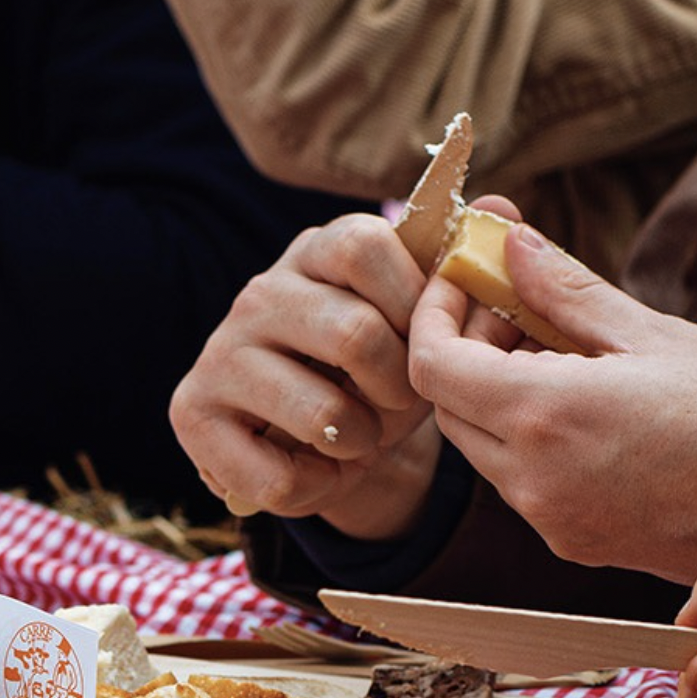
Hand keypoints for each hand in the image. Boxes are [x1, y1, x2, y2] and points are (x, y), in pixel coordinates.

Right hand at [170, 212, 446, 535]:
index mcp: (318, 250)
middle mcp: (260, 292)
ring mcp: (220, 352)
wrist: (319, 443)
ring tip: (357, 439)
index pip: (367, 244)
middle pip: (355, 334)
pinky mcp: (192, 412)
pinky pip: (278, 475)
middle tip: (397, 405)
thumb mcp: (423, 321)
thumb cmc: (379, 372)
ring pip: (322, 415)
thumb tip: (504, 210)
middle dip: (398, 389)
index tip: (422, 342)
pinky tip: (316, 469)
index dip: (412, 304)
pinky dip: (316, 487)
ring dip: (360, 444)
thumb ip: (460, 269)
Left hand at [405, 216, 696, 581]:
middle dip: (467, 346)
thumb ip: (569, 293)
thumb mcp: (659, 334)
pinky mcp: (584, 545)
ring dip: (501, 391)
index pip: (434, 366)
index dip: (435, 312)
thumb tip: (512, 244)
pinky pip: (527, 483)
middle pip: (451, 409)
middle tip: (516, 297)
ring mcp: (558, 524)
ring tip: (565, 343)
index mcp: (550, 420)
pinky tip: (588, 396)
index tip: (465, 275)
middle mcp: (538, 485)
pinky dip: (533, 433)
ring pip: (486, 448)